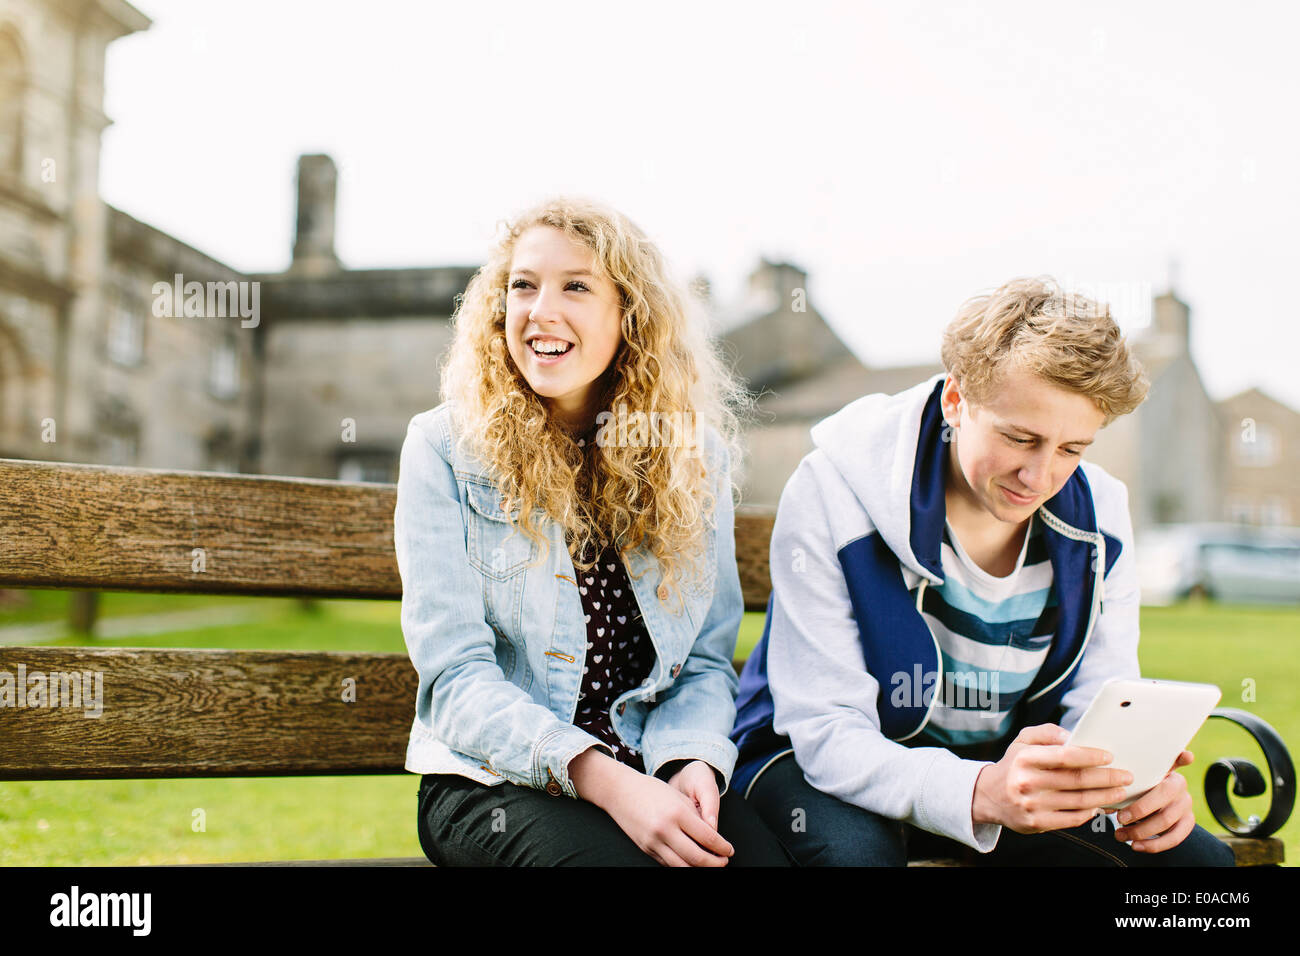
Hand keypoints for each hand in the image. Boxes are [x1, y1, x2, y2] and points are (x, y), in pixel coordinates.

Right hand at [569, 748, 734, 866]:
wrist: (620, 792)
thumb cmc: (653, 791)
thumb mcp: (679, 798)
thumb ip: (697, 818)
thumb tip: (715, 839)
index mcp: (677, 813)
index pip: (707, 837)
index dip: (722, 847)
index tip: (730, 851)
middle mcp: (665, 829)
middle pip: (697, 857)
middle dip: (715, 863)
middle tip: (724, 862)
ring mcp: (654, 842)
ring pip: (682, 866)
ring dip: (700, 869)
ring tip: (710, 866)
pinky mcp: (646, 849)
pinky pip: (668, 864)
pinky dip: (683, 867)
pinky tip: (692, 864)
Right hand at [972, 723, 1132, 832]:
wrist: (988, 796)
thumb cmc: (1014, 765)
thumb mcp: (1022, 741)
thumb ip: (1046, 732)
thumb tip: (1071, 736)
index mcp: (1025, 758)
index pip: (1065, 756)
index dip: (1090, 756)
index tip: (1109, 757)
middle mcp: (1027, 782)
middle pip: (1077, 780)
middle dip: (1107, 778)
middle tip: (1126, 776)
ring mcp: (1032, 805)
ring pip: (1079, 801)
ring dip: (1105, 797)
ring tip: (1120, 791)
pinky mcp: (1037, 823)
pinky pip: (1072, 819)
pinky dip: (1090, 813)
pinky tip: (1100, 806)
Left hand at [1114, 750, 1195, 851]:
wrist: (1152, 799)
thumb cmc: (1137, 785)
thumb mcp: (1133, 779)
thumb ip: (1124, 782)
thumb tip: (1103, 798)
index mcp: (1167, 770)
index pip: (1175, 762)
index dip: (1180, 758)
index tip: (1178, 761)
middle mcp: (1181, 787)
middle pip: (1164, 796)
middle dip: (1139, 810)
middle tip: (1119, 818)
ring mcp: (1186, 806)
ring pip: (1166, 821)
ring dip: (1141, 831)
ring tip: (1120, 835)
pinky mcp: (1187, 823)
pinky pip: (1174, 838)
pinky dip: (1153, 845)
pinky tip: (1136, 846)